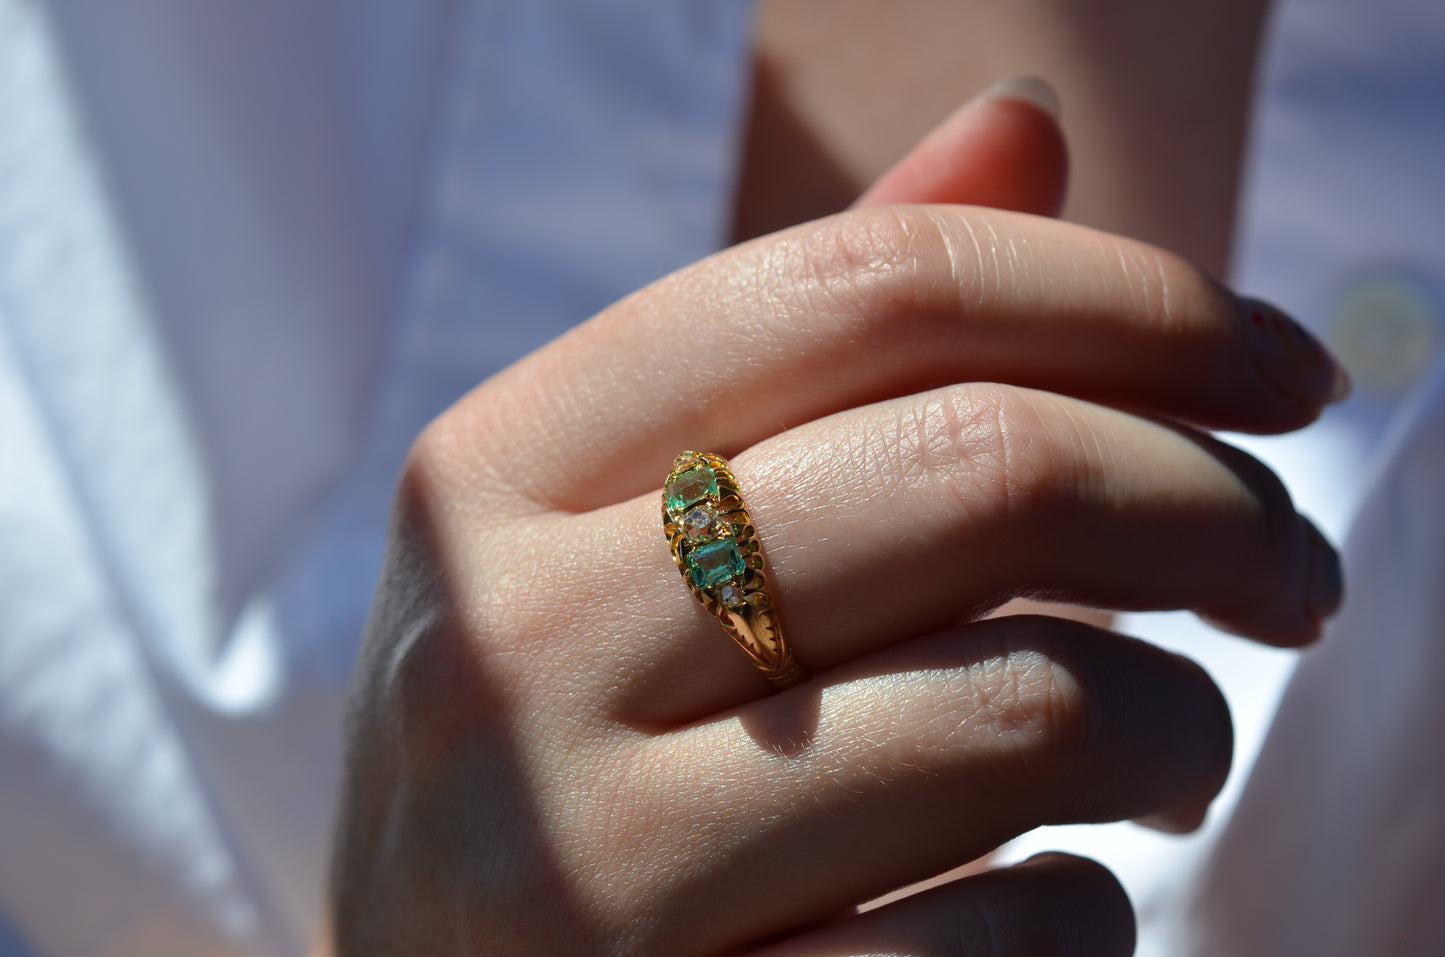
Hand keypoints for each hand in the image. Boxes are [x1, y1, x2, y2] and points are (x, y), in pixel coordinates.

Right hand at [324, 91, 1344, 955]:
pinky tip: (1052, 897)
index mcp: (487, 473)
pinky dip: (1090, 911)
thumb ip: (811, 340)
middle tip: (1294, 570)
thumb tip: (1022, 125)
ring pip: (1029, 710)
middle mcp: (504, 648)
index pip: (867, 285)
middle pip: (978, 468)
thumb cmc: (552, 746)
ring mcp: (575, 866)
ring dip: (1179, 726)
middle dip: (1216, 507)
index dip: (1127, 296)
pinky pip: (1003, 939)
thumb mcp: (607, 532)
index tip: (1280, 370)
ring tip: (1177, 749)